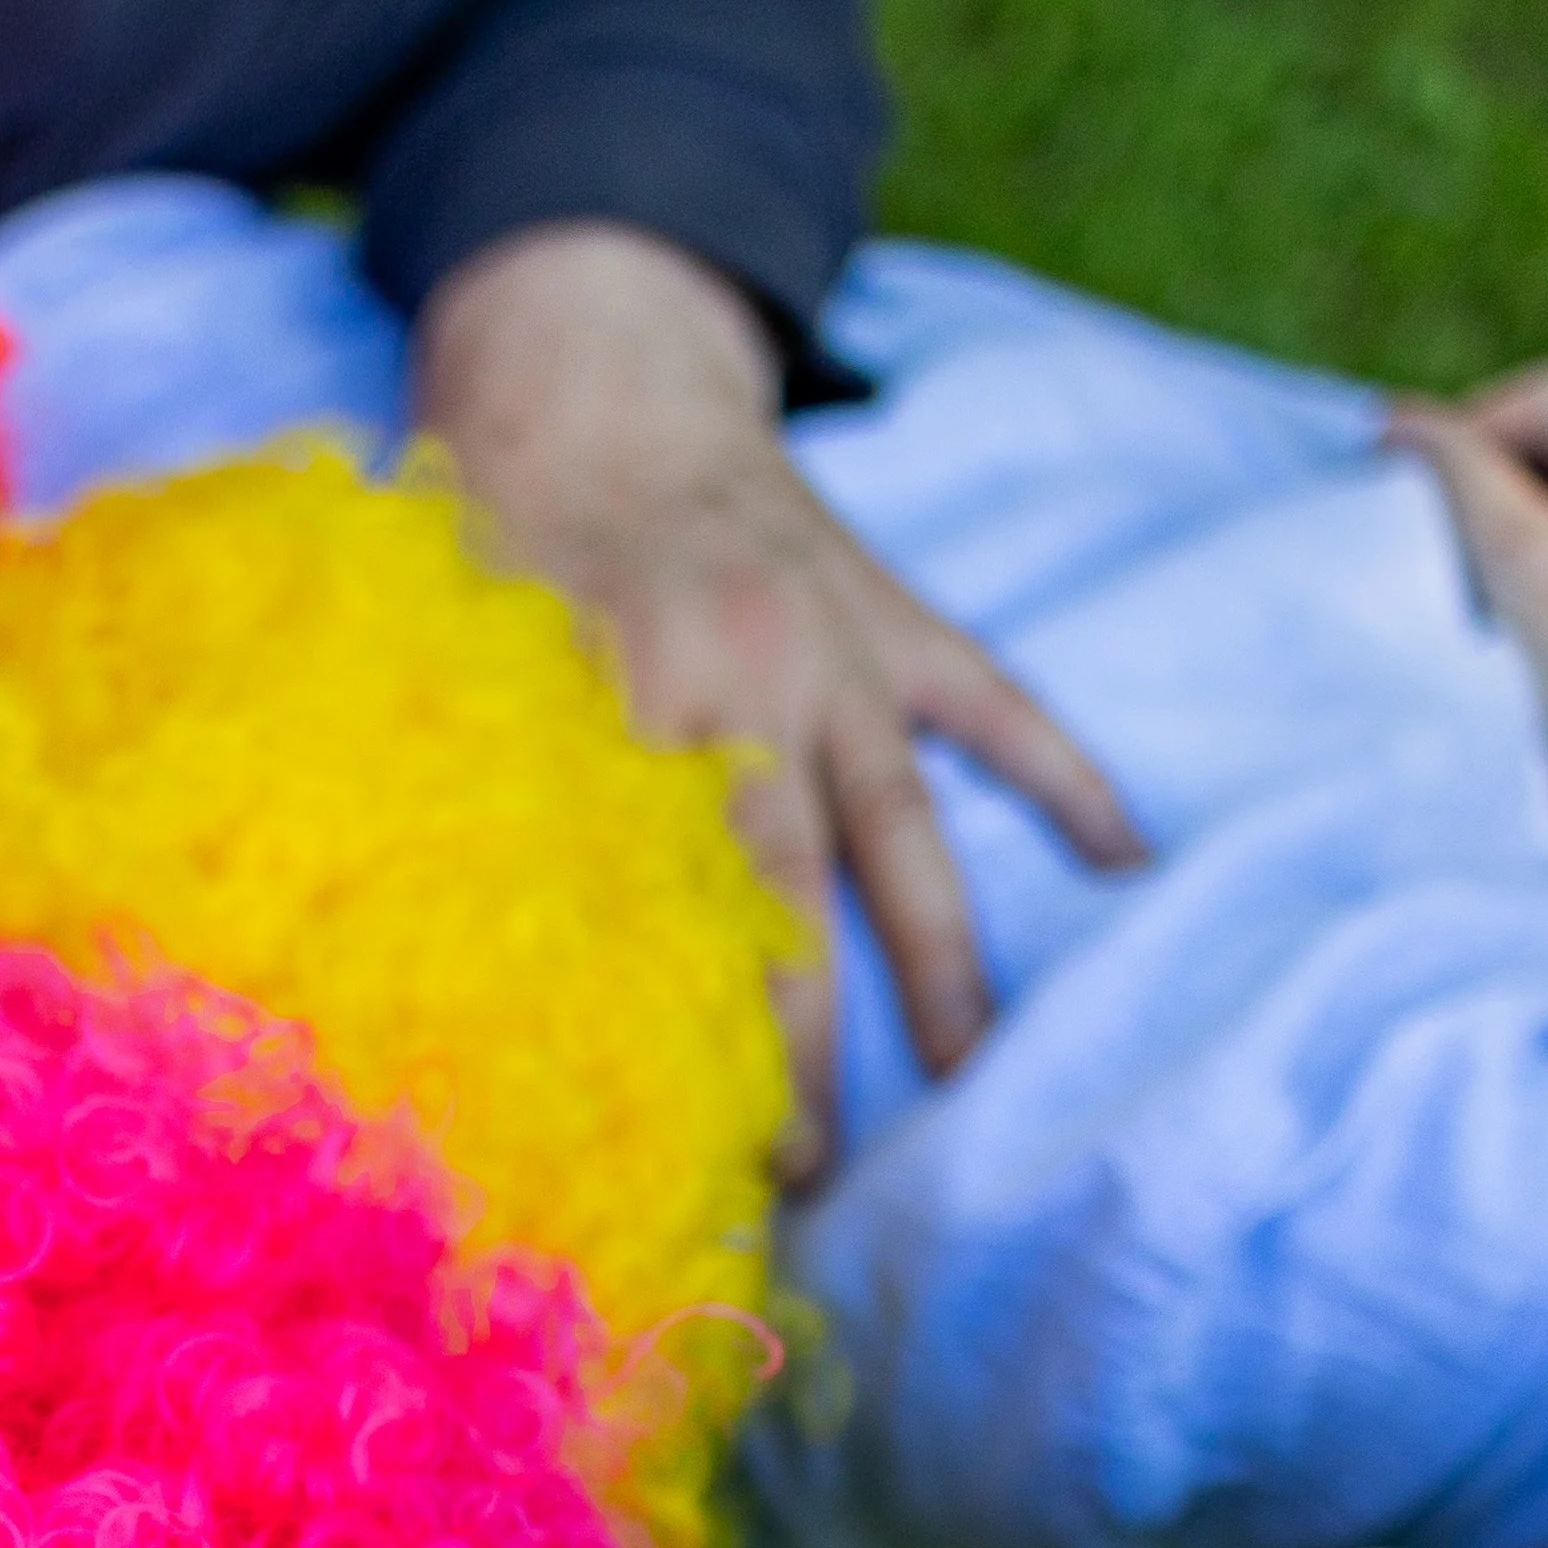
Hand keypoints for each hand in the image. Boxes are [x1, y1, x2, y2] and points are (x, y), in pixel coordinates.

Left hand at [420, 222, 1141, 1171]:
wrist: (588, 375)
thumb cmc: (491, 533)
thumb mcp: (446, 649)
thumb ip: (459, 780)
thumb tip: (416, 956)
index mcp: (618, 702)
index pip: (647, 907)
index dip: (659, 1034)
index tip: (657, 1146)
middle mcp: (742, 685)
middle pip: (786, 903)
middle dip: (796, 1046)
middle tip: (798, 1172)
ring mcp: (835, 655)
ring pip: (903, 835)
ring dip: (940, 963)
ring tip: (967, 1079)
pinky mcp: (894, 618)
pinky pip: (997, 705)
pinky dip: (1067, 775)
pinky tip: (1131, 859)